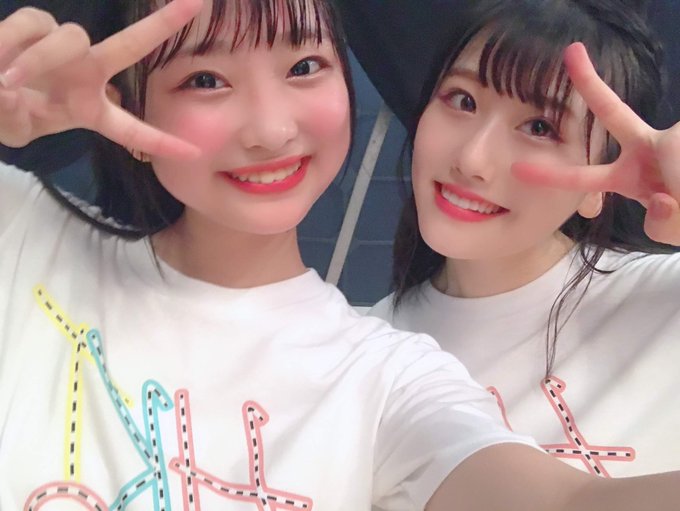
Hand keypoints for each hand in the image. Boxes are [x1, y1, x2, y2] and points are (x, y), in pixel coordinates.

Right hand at [0, 0, 202, 158]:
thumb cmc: (7, 111)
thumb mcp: (16, 129)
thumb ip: (15, 120)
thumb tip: (8, 93)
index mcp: (91, 109)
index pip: (132, 130)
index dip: (160, 143)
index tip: (194, 154)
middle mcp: (87, 72)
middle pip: (130, 46)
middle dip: (163, 24)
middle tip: (195, 0)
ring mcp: (64, 45)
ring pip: (69, 37)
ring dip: (37, 60)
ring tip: (7, 83)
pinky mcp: (35, 23)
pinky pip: (32, 25)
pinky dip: (11, 43)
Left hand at [512, 42, 679, 245]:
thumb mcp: (672, 230)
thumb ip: (663, 226)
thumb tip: (662, 202)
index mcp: (630, 176)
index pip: (584, 177)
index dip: (552, 175)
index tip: (517, 169)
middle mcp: (647, 150)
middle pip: (613, 111)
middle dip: (590, 82)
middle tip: (571, 51)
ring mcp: (672, 137)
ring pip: (672, 163)